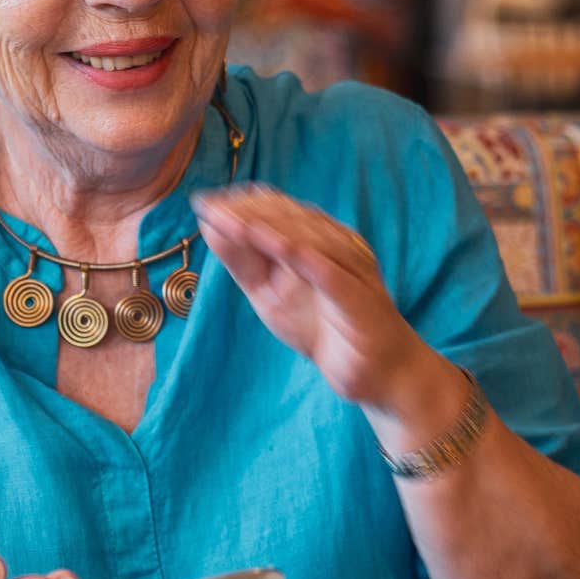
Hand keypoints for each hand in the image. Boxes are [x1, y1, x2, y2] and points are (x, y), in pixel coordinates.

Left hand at [193, 184, 451, 420]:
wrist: (378, 375)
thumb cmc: (324, 329)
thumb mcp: (270, 294)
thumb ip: (244, 262)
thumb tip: (209, 224)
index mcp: (320, 237)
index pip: (278, 209)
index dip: (241, 204)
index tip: (202, 203)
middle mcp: (340, 244)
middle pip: (291, 217)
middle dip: (248, 211)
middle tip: (209, 208)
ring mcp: (355, 268)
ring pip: (311, 238)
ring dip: (269, 226)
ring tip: (232, 220)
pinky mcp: (362, 299)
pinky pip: (332, 273)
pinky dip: (304, 256)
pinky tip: (276, 245)